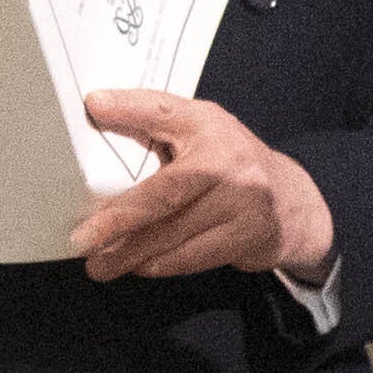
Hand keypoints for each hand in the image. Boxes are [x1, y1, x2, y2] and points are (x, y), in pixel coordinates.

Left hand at [69, 91, 335, 283]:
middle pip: (163, 194)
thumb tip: (96, 105)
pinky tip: (138, 267)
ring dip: (132, 254)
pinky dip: (161, 264)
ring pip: (175, 233)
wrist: (291, 202)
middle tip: (82, 241)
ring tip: (100, 265)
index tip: (92, 106)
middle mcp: (228, 160)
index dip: (129, 109)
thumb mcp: (198, 129)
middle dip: (118, 221)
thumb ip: (153, 118)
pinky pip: (193, 256)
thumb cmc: (229, 162)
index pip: (164, 110)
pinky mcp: (246, 236)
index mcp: (209, 125)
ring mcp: (241, 202)